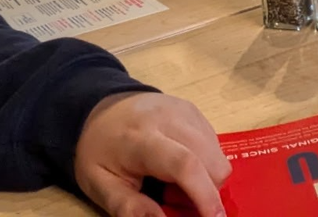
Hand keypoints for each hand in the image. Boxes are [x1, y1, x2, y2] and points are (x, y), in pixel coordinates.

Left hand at [75, 92, 229, 216]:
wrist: (100, 111)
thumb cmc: (99, 152)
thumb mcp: (101, 186)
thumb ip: (130, 209)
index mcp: (141, 139)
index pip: (185, 164)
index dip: (205, 196)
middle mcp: (169, 118)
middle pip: (212, 164)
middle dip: (204, 193)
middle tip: (171, 199)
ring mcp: (184, 111)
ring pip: (218, 156)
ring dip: (206, 179)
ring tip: (172, 182)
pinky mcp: (193, 111)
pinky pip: (215, 146)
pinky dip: (205, 164)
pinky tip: (179, 165)